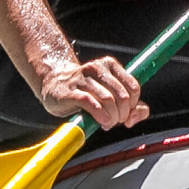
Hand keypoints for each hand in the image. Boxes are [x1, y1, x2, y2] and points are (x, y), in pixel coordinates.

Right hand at [32, 52, 146, 128]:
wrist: (54, 84)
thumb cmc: (86, 91)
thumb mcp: (110, 93)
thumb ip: (130, 105)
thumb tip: (135, 116)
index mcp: (110, 65)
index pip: (133, 87)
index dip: (133, 105)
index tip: (126, 114)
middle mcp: (97, 68)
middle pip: (122, 96)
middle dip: (123, 114)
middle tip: (115, 121)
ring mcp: (83, 78)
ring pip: (108, 100)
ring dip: (112, 117)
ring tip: (107, 123)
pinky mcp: (70, 91)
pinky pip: (90, 102)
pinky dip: (100, 114)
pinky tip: (102, 120)